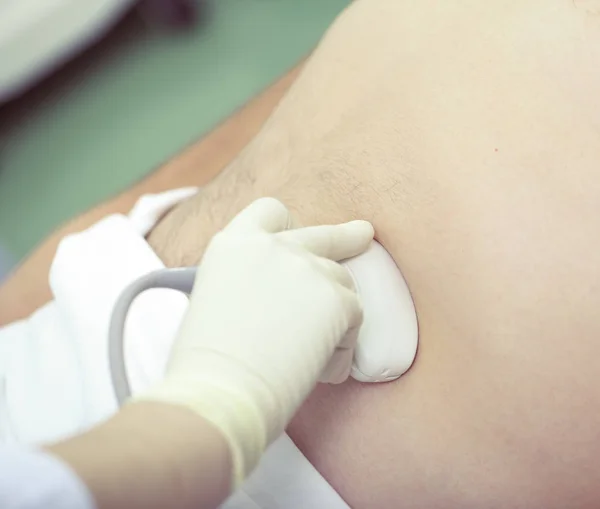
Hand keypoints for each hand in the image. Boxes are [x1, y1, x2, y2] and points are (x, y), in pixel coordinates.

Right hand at [140, 197, 373, 483]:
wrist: (219, 392)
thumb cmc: (206, 364)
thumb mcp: (215, 300)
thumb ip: (248, 282)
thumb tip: (282, 296)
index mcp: (235, 243)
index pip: (270, 212)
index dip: (287, 226)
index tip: (298, 236)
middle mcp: (274, 246)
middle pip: (323, 235)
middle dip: (346, 236)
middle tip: (362, 234)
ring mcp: (308, 269)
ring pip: (342, 284)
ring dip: (333, 315)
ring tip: (308, 357)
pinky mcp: (337, 299)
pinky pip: (353, 320)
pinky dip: (340, 349)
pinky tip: (318, 372)